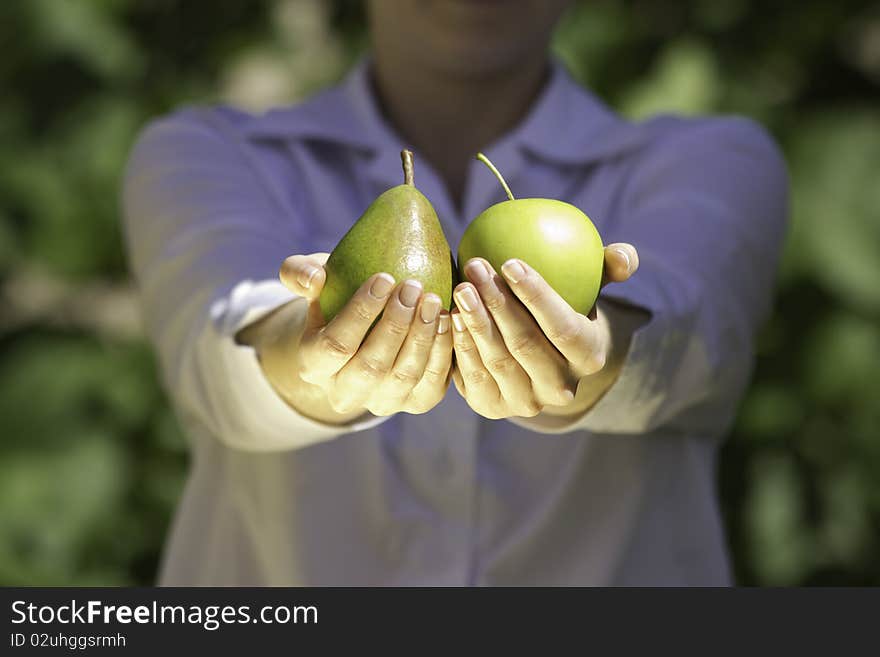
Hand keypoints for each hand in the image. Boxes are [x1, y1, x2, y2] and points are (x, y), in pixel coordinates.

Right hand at [245, 252, 452, 423]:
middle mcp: (345, 393)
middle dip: (395, 325)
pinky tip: (448, 319)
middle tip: (413, 287)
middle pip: (371, 366)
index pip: (335, 345)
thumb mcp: (315, 281)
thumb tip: (313, 279)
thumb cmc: (337, 298)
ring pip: (404, 376)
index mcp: (314, 365)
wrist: (366, 332)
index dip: (360, 313)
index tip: (384, 277)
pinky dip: (443, 351)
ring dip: (422, 337)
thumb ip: (300, 272)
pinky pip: (432, 381)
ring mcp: (382, 402)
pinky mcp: (416, 402)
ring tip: (433, 300)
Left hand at [450, 243, 639, 419]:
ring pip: (498, 360)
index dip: (537, 297)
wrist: (540, 361)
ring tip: (461, 287)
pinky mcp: (493, 407)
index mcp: (589, 358)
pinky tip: (451, 314)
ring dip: (476, 321)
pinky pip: (474, 374)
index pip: (564, 329)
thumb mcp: (592, 288)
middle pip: (526, 345)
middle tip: (476, 267)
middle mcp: (561, 388)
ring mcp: (526, 403)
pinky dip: (461, 344)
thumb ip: (609, 268)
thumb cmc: (566, 310)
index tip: (510, 262)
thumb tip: (624, 255)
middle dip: (498, 303)